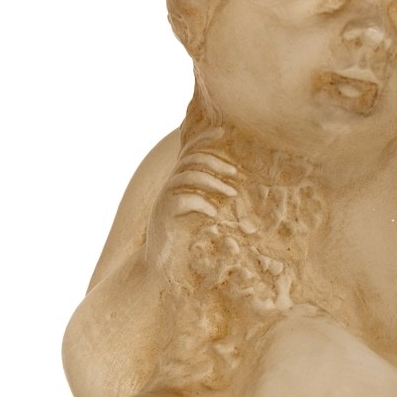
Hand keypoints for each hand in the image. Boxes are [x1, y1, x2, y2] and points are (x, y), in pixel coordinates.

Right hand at [146, 128, 241, 274]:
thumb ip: (207, 198)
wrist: (159, 265)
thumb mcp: (197, 214)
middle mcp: (169, 187)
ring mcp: (164, 199)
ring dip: (214, 182)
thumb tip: (233, 187)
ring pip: (188, 176)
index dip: (203, 139)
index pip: (189, 153)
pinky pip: (183, 199)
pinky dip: (202, 203)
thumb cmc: (181, 239)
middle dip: (216, 162)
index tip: (222, 131)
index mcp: (178, 184)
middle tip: (236, 174)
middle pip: (191, 160)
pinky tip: (214, 215)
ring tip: (233, 194)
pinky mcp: (162, 214)